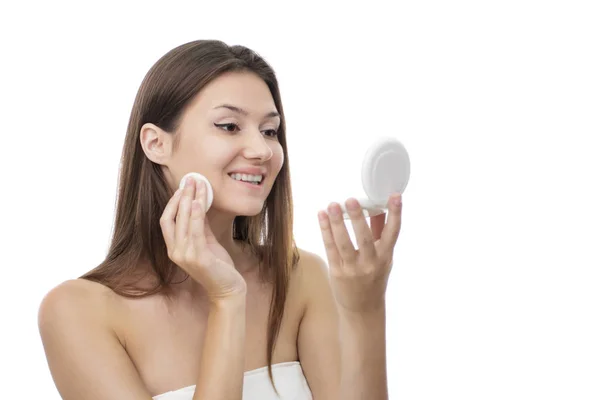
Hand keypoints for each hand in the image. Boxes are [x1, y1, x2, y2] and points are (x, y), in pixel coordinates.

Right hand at [160, 177, 246, 299]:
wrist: (227, 288)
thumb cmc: (218, 266)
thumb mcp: (206, 242)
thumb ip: (200, 226)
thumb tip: (199, 203)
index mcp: (174, 248)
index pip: (166, 220)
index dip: (172, 202)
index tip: (183, 186)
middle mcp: (175, 252)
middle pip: (173, 217)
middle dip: (182, 196)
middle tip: (191, 179)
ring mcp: (185, 256)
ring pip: (183, 222)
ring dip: (190, 201)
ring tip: (197, 185)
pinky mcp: (198, 258)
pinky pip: (195, 232)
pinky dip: (197, 216)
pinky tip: (200, 203)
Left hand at [318, 194, 402, 312]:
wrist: (363, 309)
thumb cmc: (373, 277)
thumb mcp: (383, 257)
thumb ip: (379, 232)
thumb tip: (378, 206)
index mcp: (386, 256)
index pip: (393, 232)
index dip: (395, 214)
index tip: (395, 196)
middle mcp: (371, 263)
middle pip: (364, 238)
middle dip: (357, 218)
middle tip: (351, 200)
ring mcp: (353, 269)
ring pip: (344, 243)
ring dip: (336, 223)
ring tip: (332, 205)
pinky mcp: (338, 272)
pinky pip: (330, 248)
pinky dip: (325, 231)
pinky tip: (321, 216)